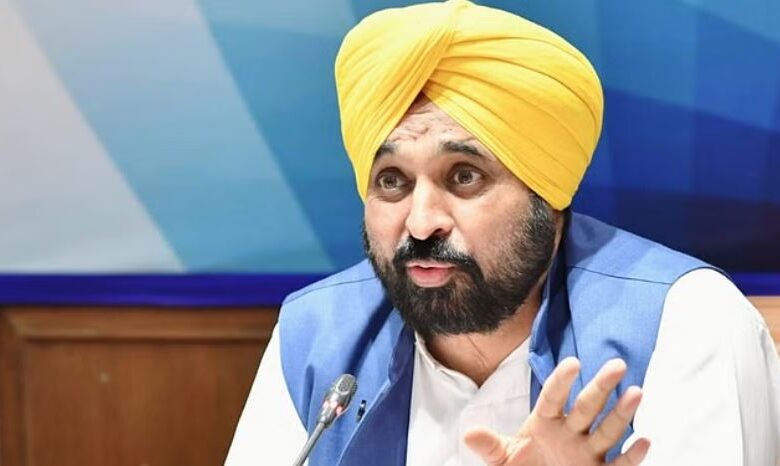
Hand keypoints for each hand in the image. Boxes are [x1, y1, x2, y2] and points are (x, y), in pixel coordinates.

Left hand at [464, 358, 649, 465]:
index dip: (561, 382)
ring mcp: (587, 452)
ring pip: (607, 430)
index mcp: (544, 423)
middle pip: (586, 407)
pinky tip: (645, 439)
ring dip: (621, 413)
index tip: (573, 363)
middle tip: (617, 364)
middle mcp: (570, 433)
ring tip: (636, 391)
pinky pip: (619, 464)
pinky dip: (632, 455)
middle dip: (601, 387)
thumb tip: (469, 434)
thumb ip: (490, 446)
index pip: (552, 398)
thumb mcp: (502, 459)